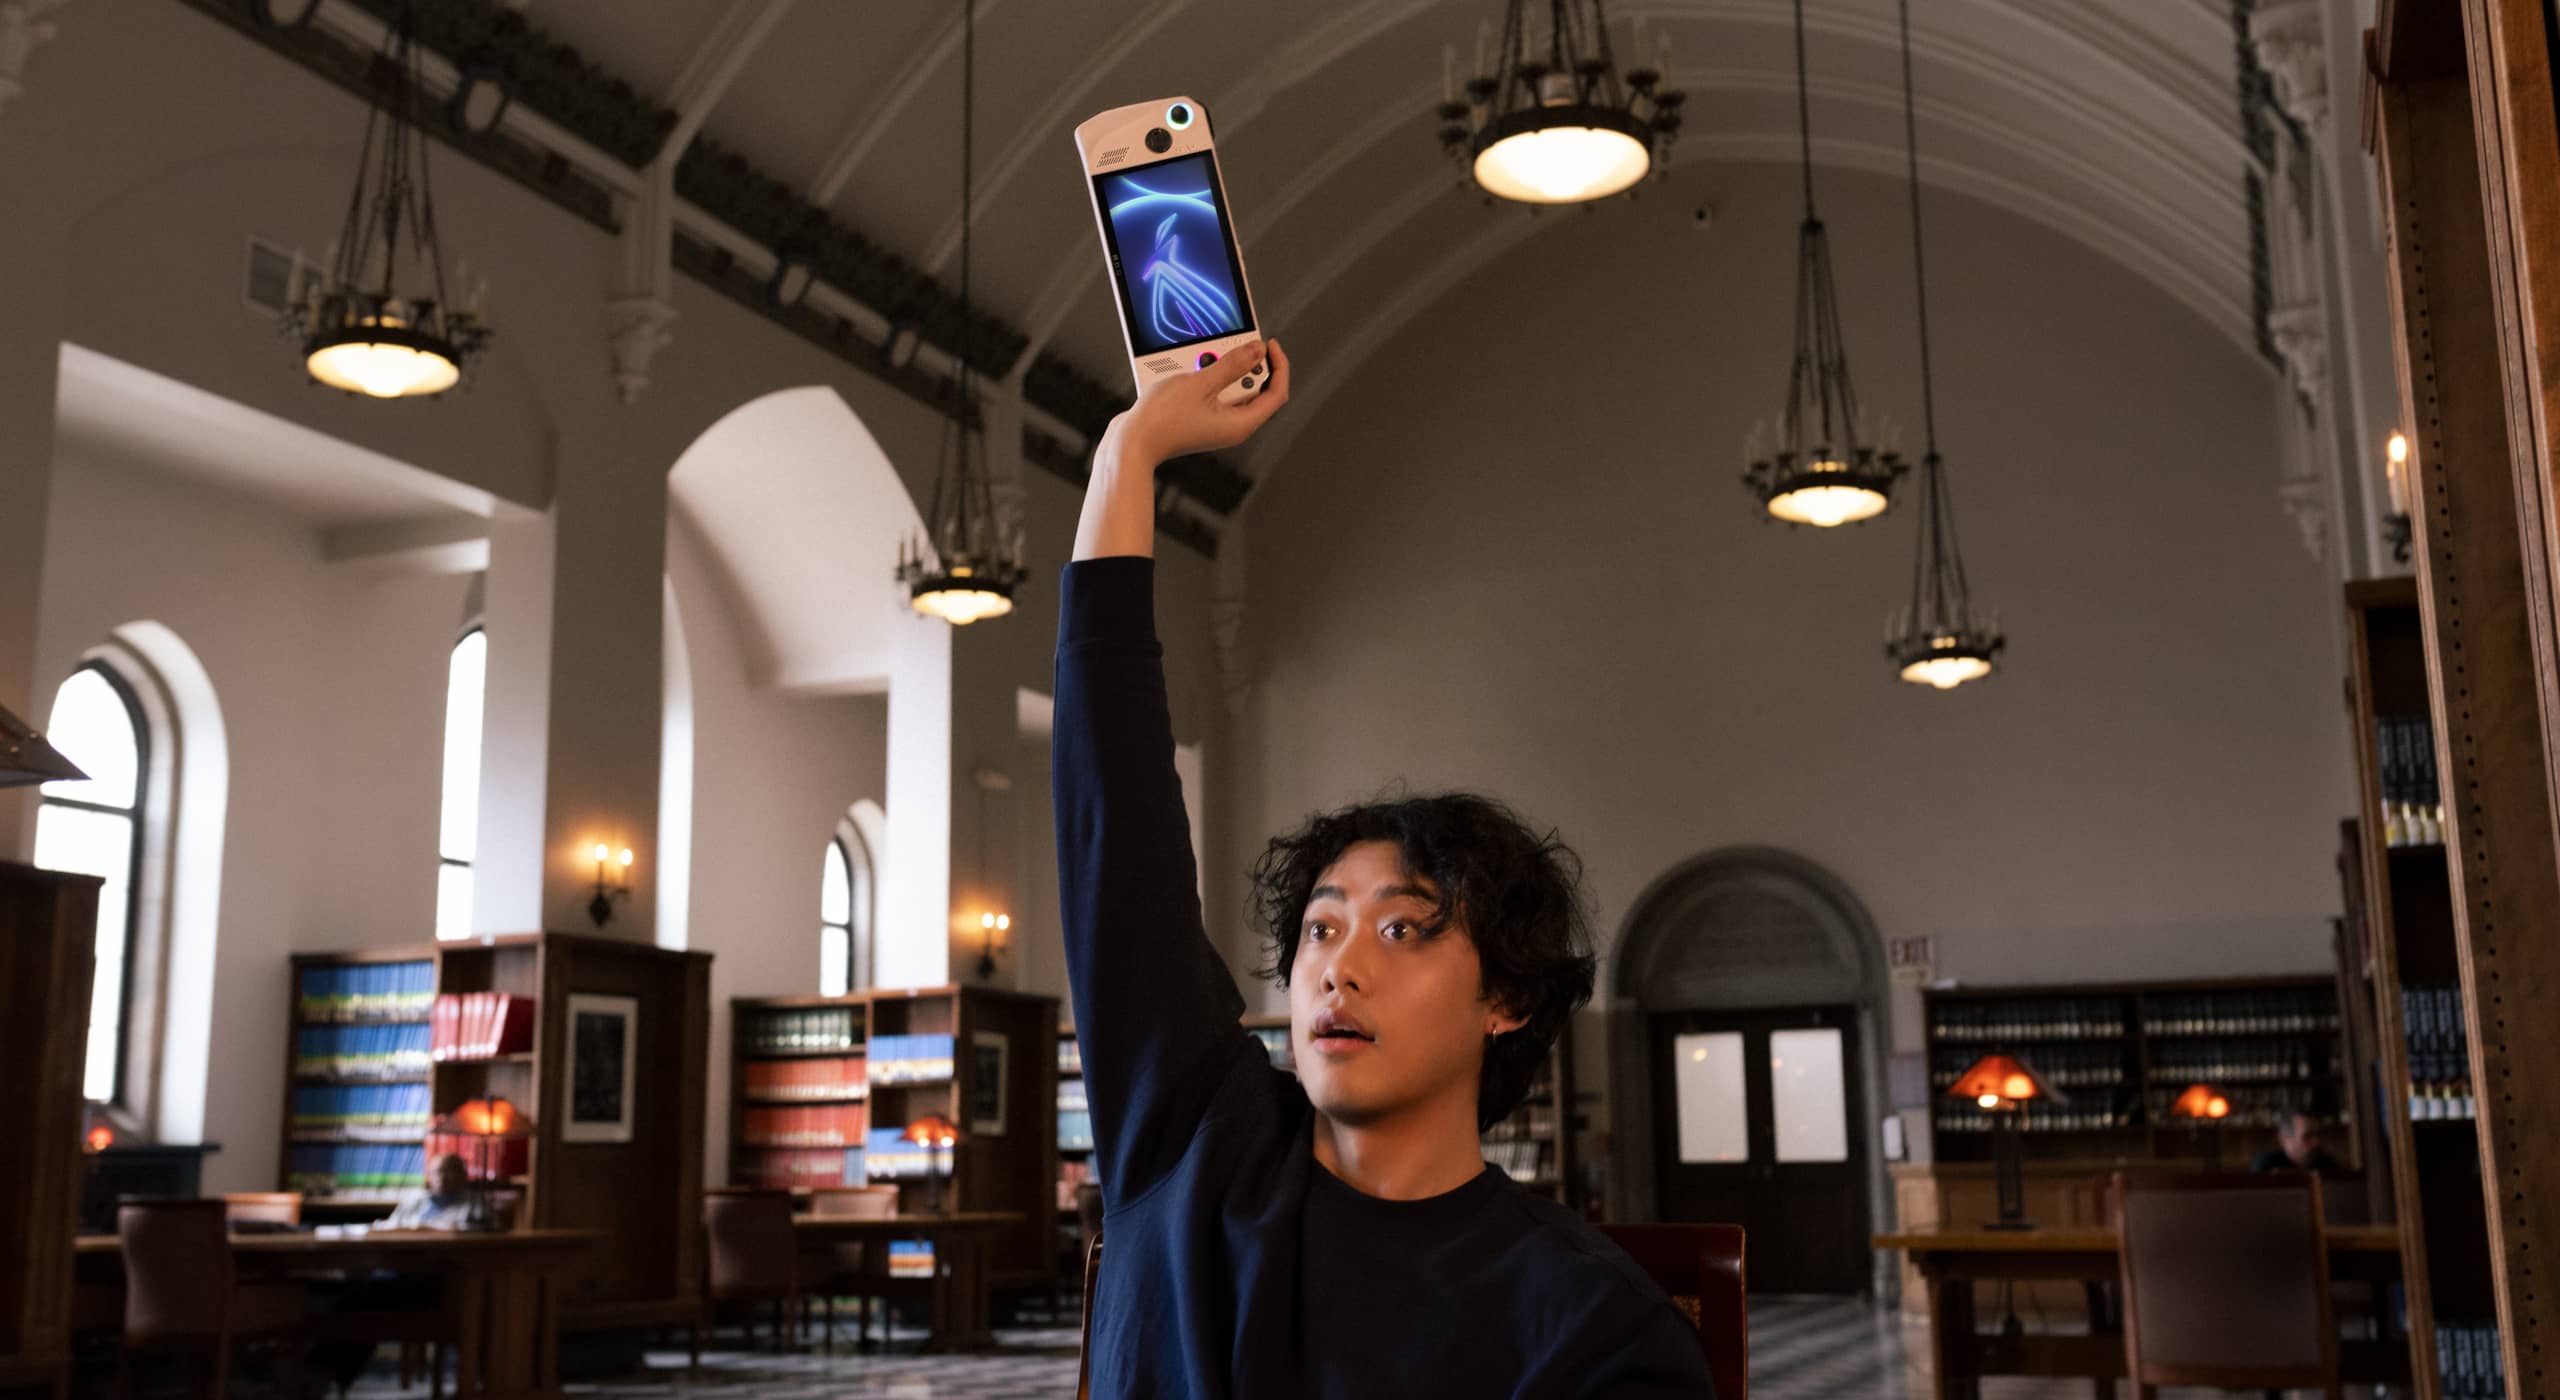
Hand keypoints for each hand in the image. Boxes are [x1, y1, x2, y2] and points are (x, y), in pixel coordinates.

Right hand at [1106, 338, 1291, 470]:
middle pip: (1256, 390)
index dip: (1278, 366)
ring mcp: (1216, 425)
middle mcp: (1232, 427)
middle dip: (1247, 366)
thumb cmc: (1163, 419)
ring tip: (1205, 358)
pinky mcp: (1201, 420)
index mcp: (1241, 424)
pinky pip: (1214, 394)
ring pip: (1233, 390)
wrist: (1131, 441)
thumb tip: (1257, 351)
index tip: (1269, 344)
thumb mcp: (1201, 384)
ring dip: (1224, 370)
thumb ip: (1232, 365)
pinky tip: (1193, 368)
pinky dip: (1209, 378)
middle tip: (1233, 346)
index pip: (1276, 393)